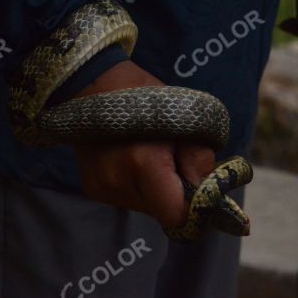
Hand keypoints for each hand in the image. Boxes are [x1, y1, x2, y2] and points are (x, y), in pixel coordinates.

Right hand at [72, 60, 214, 227]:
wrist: (92, 83)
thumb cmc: (143, 95)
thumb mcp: (183, 116)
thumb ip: (199, 156)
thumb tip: (206, 189)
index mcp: (143, 163)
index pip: (176, 214)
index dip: (193, 206)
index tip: (198, 187)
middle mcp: (117, 183)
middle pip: (161, 212)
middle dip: (174, 194)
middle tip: (174, 163)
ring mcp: (101, 188)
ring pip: (144, 206)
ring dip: (154, 190)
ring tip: (149, 158)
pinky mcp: (91, 188)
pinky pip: (126, 197)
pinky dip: (136, 185)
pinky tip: (130, 161)